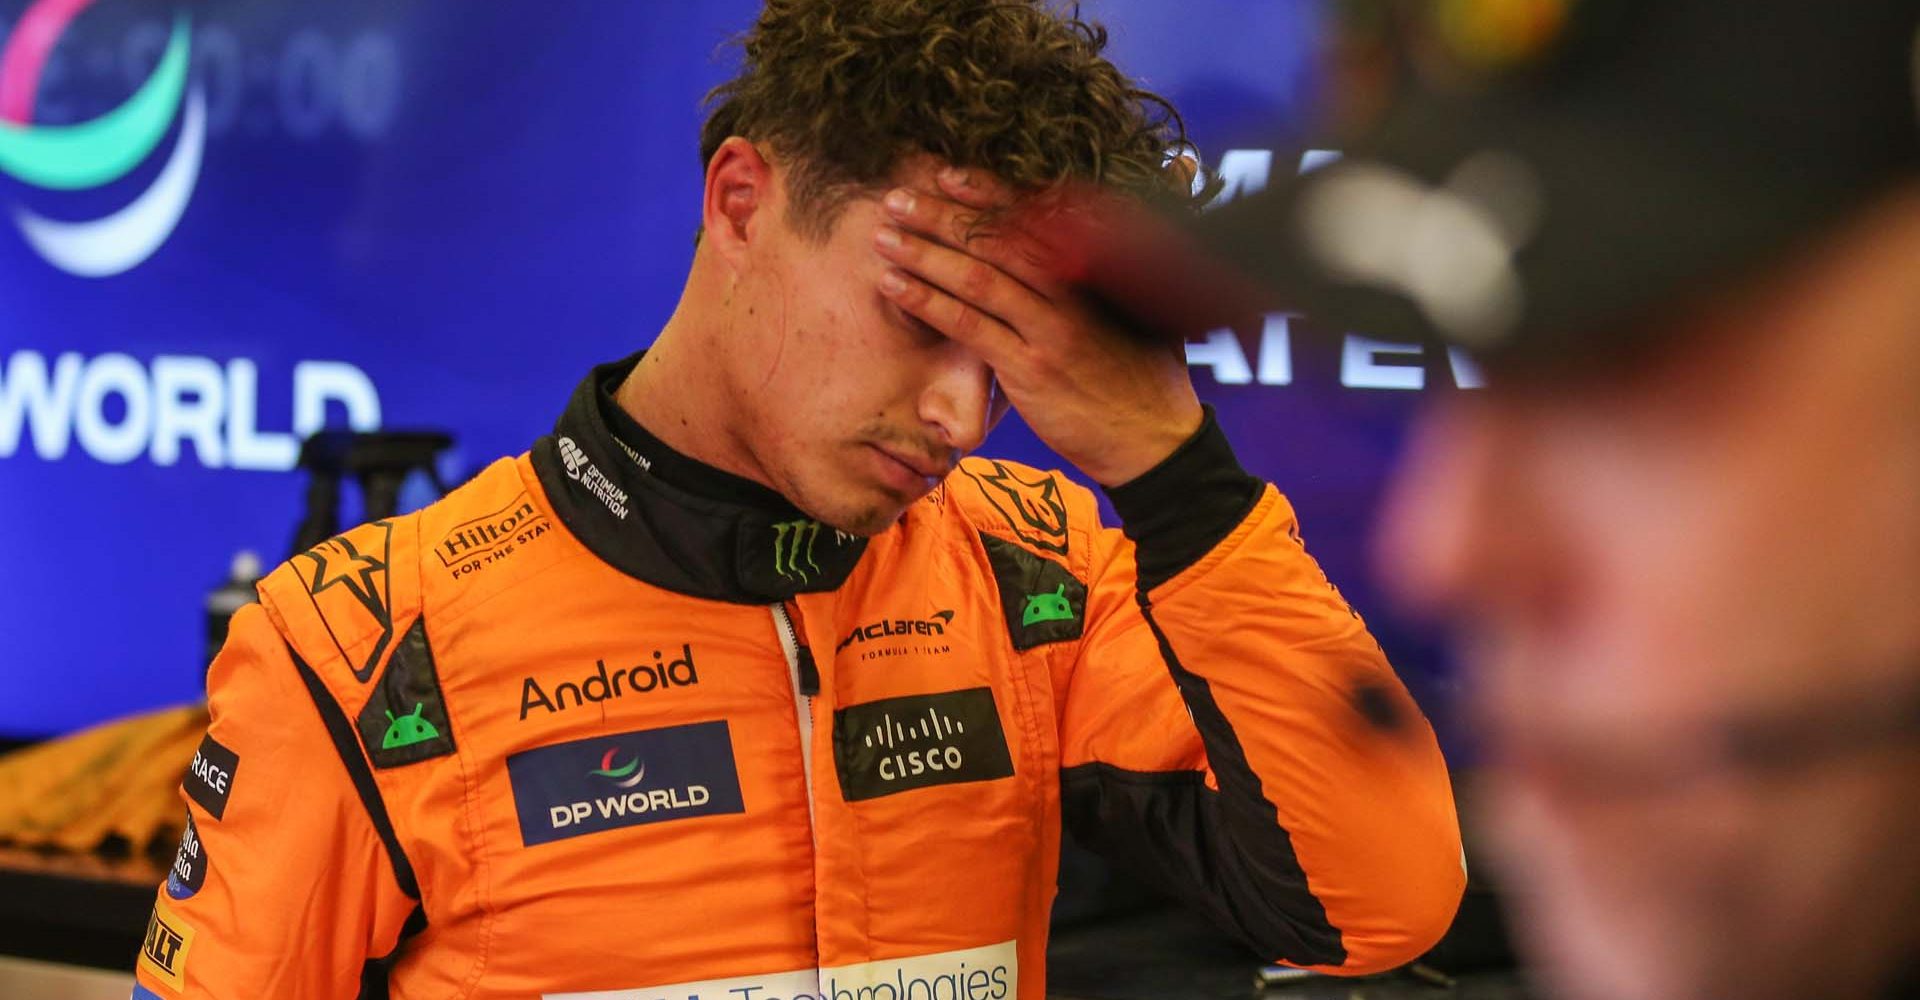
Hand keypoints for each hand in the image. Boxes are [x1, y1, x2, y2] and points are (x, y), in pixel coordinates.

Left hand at [873, 167, 1202, 486]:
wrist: (1156, 441)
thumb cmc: (1148, 374)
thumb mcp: (1150, 305)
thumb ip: (1125, 263)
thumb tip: (1150, 202)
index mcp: (1100, 266)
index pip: (1036, 214)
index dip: (988, 191)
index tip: (948, 175)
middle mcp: (1075, 287)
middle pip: (998, 238)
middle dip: (942, 214)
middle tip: (897, 197)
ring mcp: (1051, 328)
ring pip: (977, 277)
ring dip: (924, 253)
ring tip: (884, 237)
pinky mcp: (1030, 369)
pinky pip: (969, 326)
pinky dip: (927, 302)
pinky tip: (894, 287)